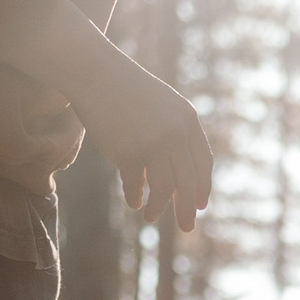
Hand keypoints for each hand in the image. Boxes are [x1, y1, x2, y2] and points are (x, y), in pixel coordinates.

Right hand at [72, 50, 210, 231]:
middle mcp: (176, 134)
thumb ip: (176, 133)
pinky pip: (136, 185)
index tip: (201, 204)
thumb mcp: (162, 105)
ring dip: (159, 207)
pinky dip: (136, 197)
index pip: (204, 163)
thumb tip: (180, 172)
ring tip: (151, 217)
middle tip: (187, 227)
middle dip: (187, 208)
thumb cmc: (127, 90)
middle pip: (187, 182)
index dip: (203, 186)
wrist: (95, 73)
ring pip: (164, 189)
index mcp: (188, 120)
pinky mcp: (129, 153)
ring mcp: (153, 144)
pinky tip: (134, 202)